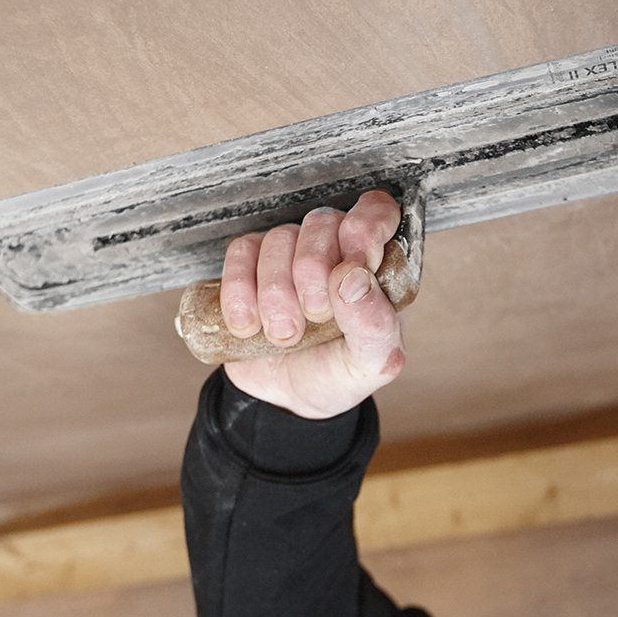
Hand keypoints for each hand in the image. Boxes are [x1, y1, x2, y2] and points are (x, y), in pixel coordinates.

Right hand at [218, 188, 407, 418]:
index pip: (377, 214)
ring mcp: (290, 254)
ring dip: (276, 293)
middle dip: (313, 276)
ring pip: (278, 239)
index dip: (364, 229)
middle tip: (314, 318)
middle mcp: (335, 250)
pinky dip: (240, 292)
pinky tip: (249, 325)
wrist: (286, 402)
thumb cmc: (336, 374)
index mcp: (375, 267)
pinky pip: (240, 253)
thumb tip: (353, 279)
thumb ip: (374, 324)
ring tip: (284, 334)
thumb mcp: (370, 365)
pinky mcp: (249, 265)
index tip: (353, 264)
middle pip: (321, 224)